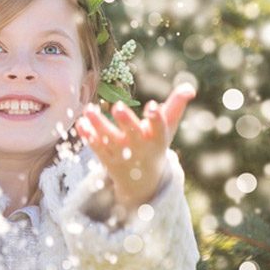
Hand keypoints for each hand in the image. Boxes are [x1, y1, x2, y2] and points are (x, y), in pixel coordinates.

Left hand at [74, 84, 195, 215]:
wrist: (143, 181)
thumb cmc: (156, 144)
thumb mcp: (168, 127)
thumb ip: (176, 105)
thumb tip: (189, 88)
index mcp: (157, 139)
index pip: (159, 129)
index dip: (156, 118)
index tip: (152, 106)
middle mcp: (140, 148)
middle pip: (133, 135)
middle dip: (126, 121)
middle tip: (118, 107)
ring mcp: (122, 155)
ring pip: (109, 140)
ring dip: (98, 125)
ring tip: (88, 110)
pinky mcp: (107, 159)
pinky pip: (96, 147)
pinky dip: (88, 136)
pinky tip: (80, 123)